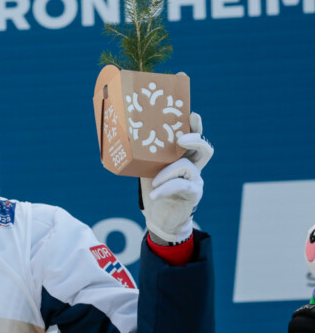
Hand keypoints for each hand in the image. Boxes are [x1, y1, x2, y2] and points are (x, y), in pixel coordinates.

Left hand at [141, 112, 212, 242]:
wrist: (159, 217)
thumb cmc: (154, 189)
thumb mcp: (148, 169)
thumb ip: (146, 156)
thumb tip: (128, 138)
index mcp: (183, 157)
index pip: (193, 138)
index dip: (195, 126)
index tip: (192, 114)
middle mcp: (193, 166)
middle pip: (204, 148)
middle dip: (194, 139)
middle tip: (180, 139)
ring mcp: (196, 180)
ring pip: (187, 167)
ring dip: (167, 172)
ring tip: (154, 182)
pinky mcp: (194, 194)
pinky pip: (181, 186)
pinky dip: (165, 189)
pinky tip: (154, 194)